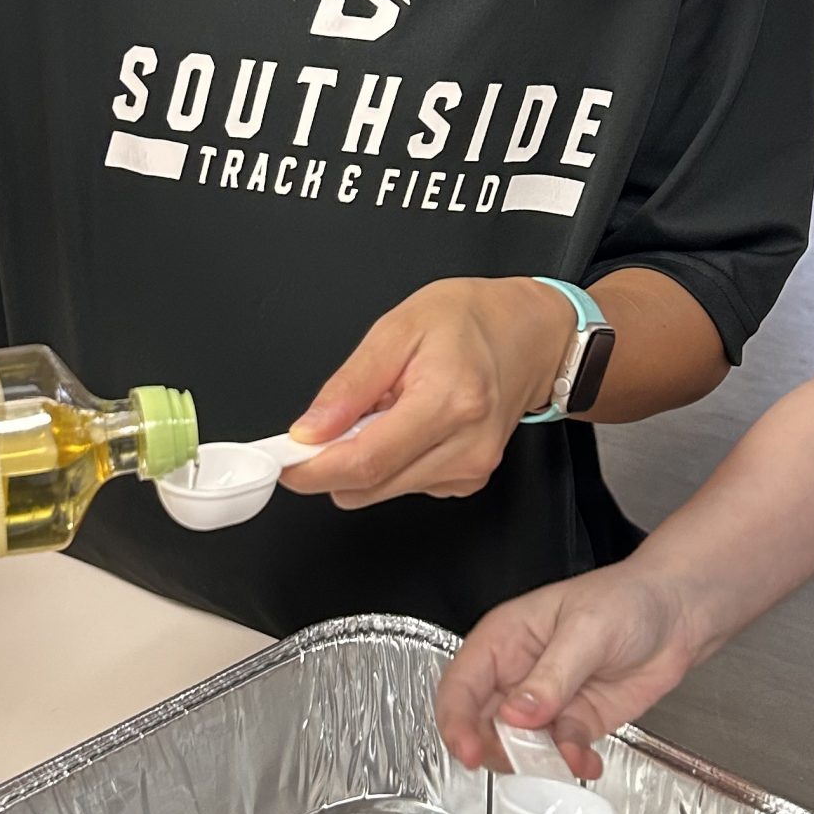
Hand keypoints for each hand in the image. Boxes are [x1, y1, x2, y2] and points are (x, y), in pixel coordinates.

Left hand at [278, 277, 576, 507]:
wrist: (529, 334)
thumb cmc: (469, 321)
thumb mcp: (397, 329)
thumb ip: (350, 385)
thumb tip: (309, 431)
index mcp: (448, 402)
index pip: (365, 462)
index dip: (313, 469)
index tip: (283, 462)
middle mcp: (466, 446)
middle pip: (369, 486)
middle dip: (333, 463)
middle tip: (330, 422)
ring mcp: (471, 470)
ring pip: (382, 491)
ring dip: (364, 460)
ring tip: (386, 410)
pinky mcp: (469, 481)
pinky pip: (406, 486)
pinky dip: (391, 462)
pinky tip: (409, 425)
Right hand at [437, 563, 692, 778]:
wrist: (678, 614)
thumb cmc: (627, 599)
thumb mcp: (587, 630)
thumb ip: (553, 675)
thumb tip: (517, 714)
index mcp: (504, 639)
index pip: (461, 685)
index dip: (456, 722)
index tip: (469, 753)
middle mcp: (517, 674)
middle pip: (481, 724)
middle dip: (496, 749)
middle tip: (523, 761)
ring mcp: (545, 703)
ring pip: (518, 746)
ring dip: (537, 762)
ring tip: (567, 757)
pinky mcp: (575, 723)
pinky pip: (560, 754)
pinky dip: (571, 764)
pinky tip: (587, 760)